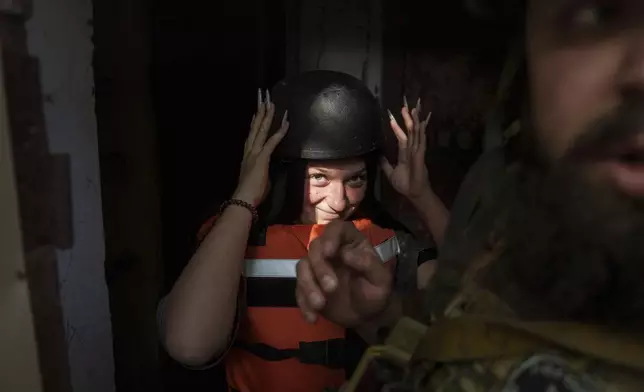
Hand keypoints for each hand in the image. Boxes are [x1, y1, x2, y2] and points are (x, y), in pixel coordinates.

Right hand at [233, 89, 288, 205]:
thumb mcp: (257, 176)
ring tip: (271, 101)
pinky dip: (280, 131)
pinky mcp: (262, 157)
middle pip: (255, 125)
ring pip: (262, 129)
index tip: (257, 109)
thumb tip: (266, 169)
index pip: (252, 133)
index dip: (255, 120)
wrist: (243, 199)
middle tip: (263, 94)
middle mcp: (249, 149)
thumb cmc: (250, 192)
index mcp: (247, 154)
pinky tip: (286, 122)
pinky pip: (272, 141)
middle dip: (260, 109)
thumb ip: (261, 168)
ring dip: (268, 114)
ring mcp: (255, 152)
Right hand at [295, 221, 392, 326]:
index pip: (337, 229)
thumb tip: (346, 253)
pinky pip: (298, 289)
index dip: (330, 237)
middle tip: (331, 288)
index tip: (328, 252)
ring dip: (308, 285)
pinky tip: (313, 318)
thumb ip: (368, 264)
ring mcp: (317, 267)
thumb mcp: (381, 279)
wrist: (367, 315)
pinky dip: (303, 303)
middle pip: (315, 248)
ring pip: (302, 266)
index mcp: (350, 243)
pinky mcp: (308, 285)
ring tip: (320, 305)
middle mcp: (331, 251)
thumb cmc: (376, 292)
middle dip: (320, 267)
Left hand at [381, 97, 432, 204]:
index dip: (397, 127)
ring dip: (414, 121)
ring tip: (413, 108)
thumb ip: (385, 164)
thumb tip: (378, 156)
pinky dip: (421, 131)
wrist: (413, 193)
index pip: (401, 136)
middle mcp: (412, 149)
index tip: (391, 116)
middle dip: (408, 118)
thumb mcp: (391, 173)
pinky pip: (420, 140)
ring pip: (415, 132)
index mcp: (405, 153)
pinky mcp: (420, 154)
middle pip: (410, 130)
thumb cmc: (404, 184)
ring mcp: (417, 150)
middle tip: (404, 105)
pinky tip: (421, 122)